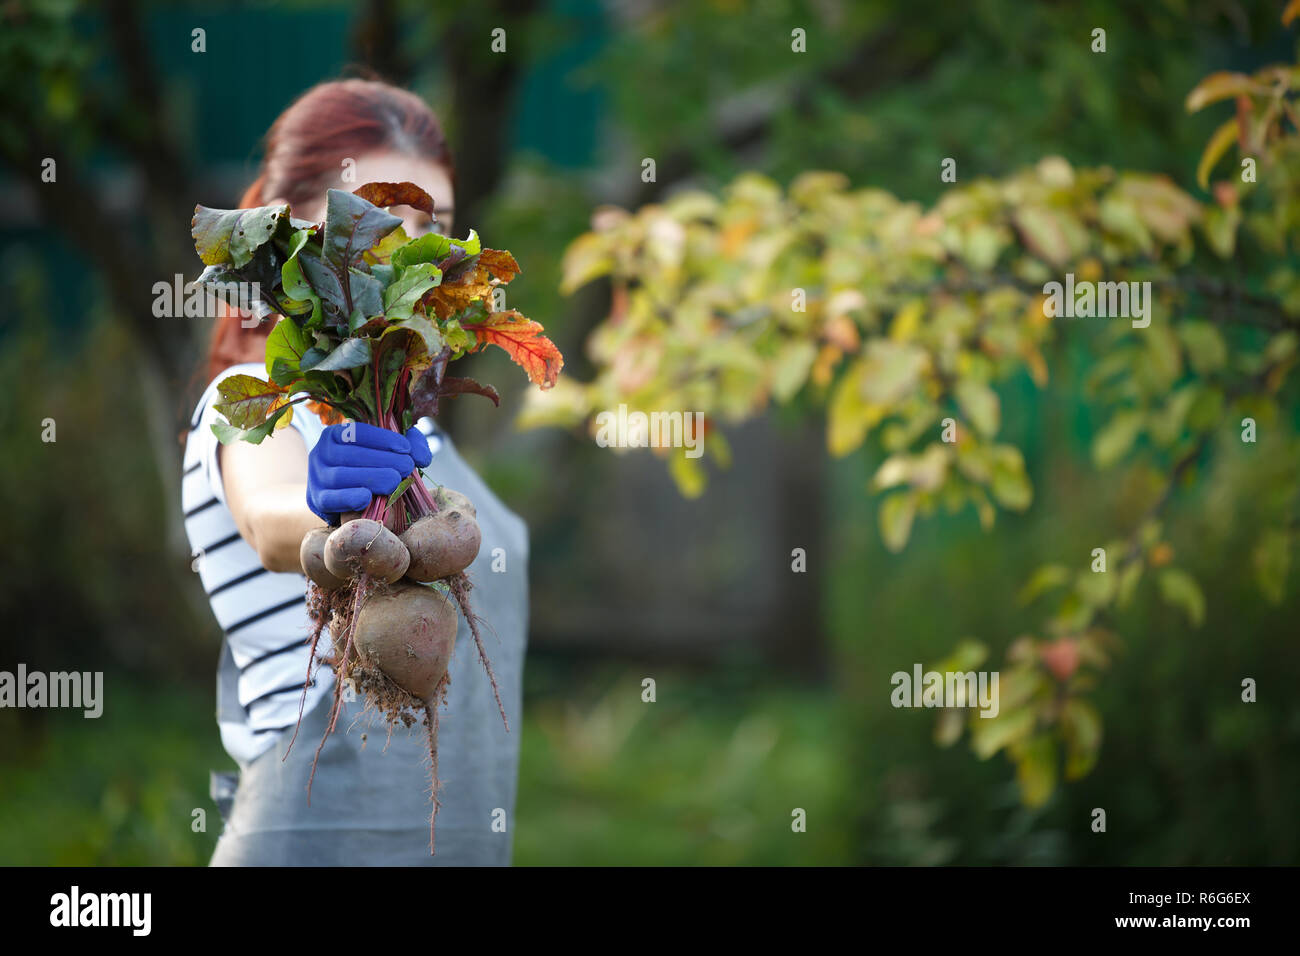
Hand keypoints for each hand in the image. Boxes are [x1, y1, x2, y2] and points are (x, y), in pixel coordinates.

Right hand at [306, 423, 432, 523]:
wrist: (341, 497)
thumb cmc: (367, 469)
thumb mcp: (385, 452)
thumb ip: (408, 446)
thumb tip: (423, 457)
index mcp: (336, 434)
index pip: (358, 432)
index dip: (383, 439)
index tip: (406, 448)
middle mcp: (322, 452)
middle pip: (351, 455)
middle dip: (383, 460)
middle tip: (407, 467)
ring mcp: (317, 476)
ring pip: (341, 476)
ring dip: (371, 478)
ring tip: (395, 481)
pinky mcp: (317, 498)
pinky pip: (331, 498)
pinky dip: (349, 498)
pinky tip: (367, 497)